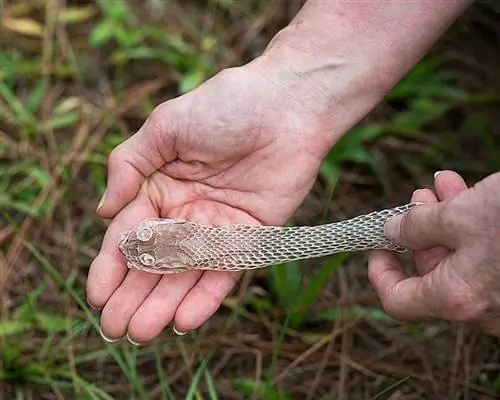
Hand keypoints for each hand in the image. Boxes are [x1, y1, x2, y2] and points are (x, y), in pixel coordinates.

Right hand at [86, 64, 336, 343]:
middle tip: (115, 328)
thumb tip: (101, 212)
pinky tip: (184, 320)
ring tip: (142, 334)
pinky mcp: (250, 237)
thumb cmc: (224, 106)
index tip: (97, 294)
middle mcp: (185, 212)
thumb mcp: (165, 126)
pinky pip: (225, 272)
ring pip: (186, 274)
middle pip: (154, 262)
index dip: (111, 264)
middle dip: (133, 295)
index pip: (128, 233)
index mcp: (159, 186)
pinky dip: (206, 296)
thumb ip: (129, 166)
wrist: (287, 107)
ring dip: (163, 304)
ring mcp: (217, 228)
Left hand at [369, 170, 499, 334]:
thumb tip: (392, 232)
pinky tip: (473, 193)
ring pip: (461, 260)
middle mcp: (482, 309)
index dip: (381, 274)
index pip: (399, 302)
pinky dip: (474, 228)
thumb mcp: (463, 214)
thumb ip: (419, 225)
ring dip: (446, 221)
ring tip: (443, 186)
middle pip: (432, 273)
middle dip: (421, 231)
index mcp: (458, 299)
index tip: (377, 247)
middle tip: (419, 197)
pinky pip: (487, 260)